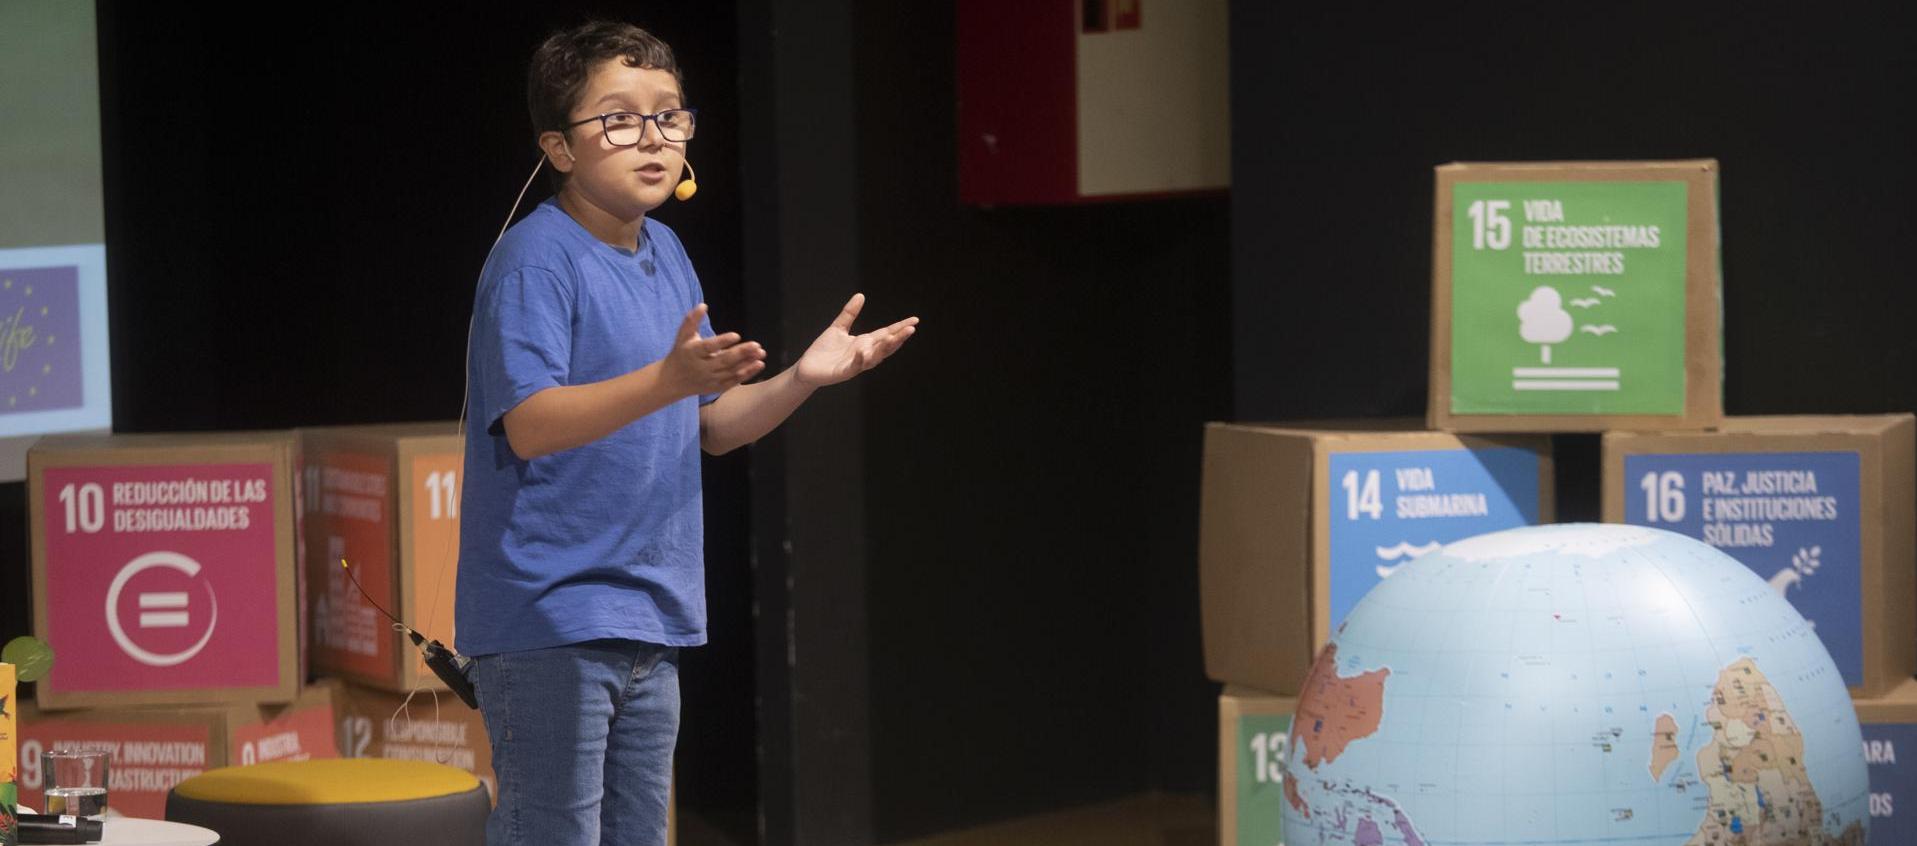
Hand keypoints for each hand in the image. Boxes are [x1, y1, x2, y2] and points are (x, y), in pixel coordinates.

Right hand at [660, 304, 765, 398]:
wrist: (672, 381)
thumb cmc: (681, 353)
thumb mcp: (683, 335)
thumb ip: (692, 320)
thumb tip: (703, 305)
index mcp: (693, 352)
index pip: (709, 347)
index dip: (722, 341)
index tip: (736, 335)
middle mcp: (702, 367)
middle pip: (723, 360)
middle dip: (741, 353)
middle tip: (757, 346)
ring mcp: (710, 379)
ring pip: (731, 372)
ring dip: (748, 364)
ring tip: (761, 354)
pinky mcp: (716, 387)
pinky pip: (733, 381)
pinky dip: (747, 374)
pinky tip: (758, 365)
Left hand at [794, 293, 918, 387]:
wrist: (807, 368)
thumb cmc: (824, 350)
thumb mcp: (838, 327)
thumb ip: (850, 313)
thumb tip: (861, 295)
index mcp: (865, 343)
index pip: (886, 334)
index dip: (900, 328)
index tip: (914, 320)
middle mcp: (864, 353)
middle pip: (885, 346)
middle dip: (898, 338)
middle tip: (911, 329)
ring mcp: (856, 364)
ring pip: (875, 357)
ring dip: (884, 349)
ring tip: (893, 338)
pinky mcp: (844, 372)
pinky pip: (855, 366)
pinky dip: (861, 359)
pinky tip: (864, 351)